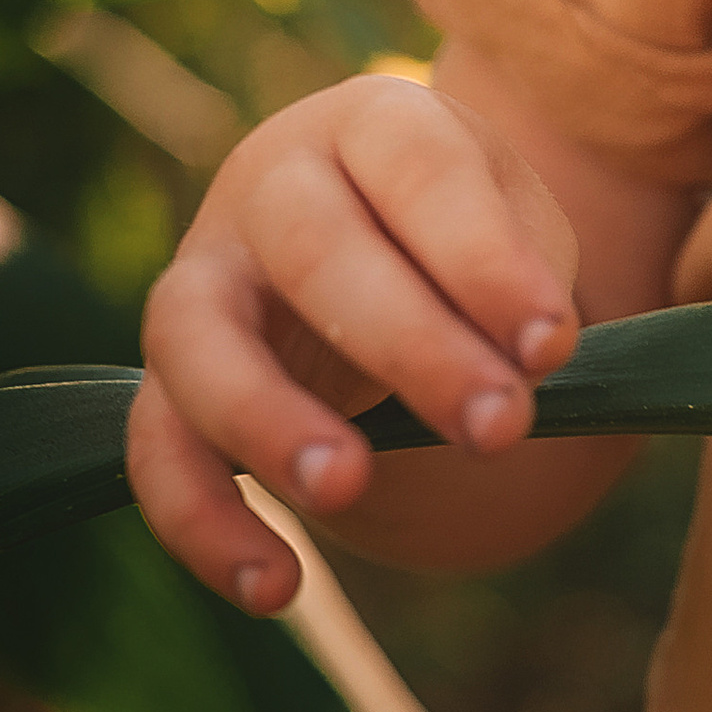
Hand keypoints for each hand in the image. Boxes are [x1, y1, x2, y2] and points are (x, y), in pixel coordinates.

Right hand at [128, 74, 581, 614]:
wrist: (374, 232)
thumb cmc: (459, 231)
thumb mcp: (514, 225)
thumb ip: (522, 281)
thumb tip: (533, 359)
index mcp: (375, 122)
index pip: (423, 173)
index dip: (486, 259)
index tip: (555, 347)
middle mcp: (271, 183)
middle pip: (317, 250)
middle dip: (413, 346)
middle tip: (501, 429)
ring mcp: (203, 276)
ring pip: (197, 338)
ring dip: (267, 418)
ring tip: (347, 490)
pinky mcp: (165, 375)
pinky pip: (156, 447)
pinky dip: (202, 522)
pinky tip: (277, 589)